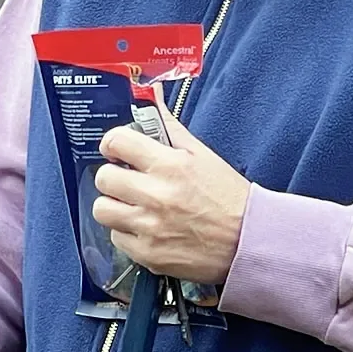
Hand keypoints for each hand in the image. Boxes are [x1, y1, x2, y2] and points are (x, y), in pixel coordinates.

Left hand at [93, 107, 251, 286]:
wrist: (250, 241)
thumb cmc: (227, 196)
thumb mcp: (202, 155)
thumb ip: (170, 128)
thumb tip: (151, 97)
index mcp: (170, 165)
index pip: (117, 142)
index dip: (112, 144)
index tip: (116, 150)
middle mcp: (156, 195)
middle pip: (104, 178)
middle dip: (113, 176)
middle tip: (127, 181)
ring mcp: (150, 227)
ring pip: (102, 209)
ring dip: (115, 206)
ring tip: (133, 206)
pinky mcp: (148, 254)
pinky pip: (117, 238)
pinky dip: (128, 233)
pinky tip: (147, 228)